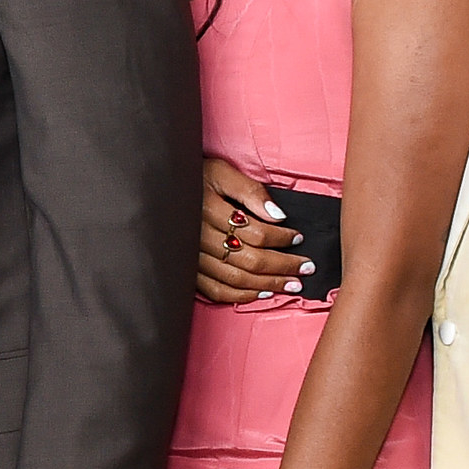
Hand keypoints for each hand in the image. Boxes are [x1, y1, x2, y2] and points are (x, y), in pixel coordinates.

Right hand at [196, 158, 310, 305]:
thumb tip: (278, 215)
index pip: (254, 232)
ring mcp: (192, 258)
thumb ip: (250, 191)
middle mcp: (199, 237)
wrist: (162, 189)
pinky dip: (239, 296)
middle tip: (306, 268)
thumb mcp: (222, 172)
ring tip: (291, 285)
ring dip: (266, 284)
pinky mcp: (188, 270)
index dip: (280, 237)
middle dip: (282, 266)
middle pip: (248, 259)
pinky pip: (215, 291)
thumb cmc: (196, 177)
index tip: (298, 237)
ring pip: (235, 279)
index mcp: (208, 210)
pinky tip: (260, 294)